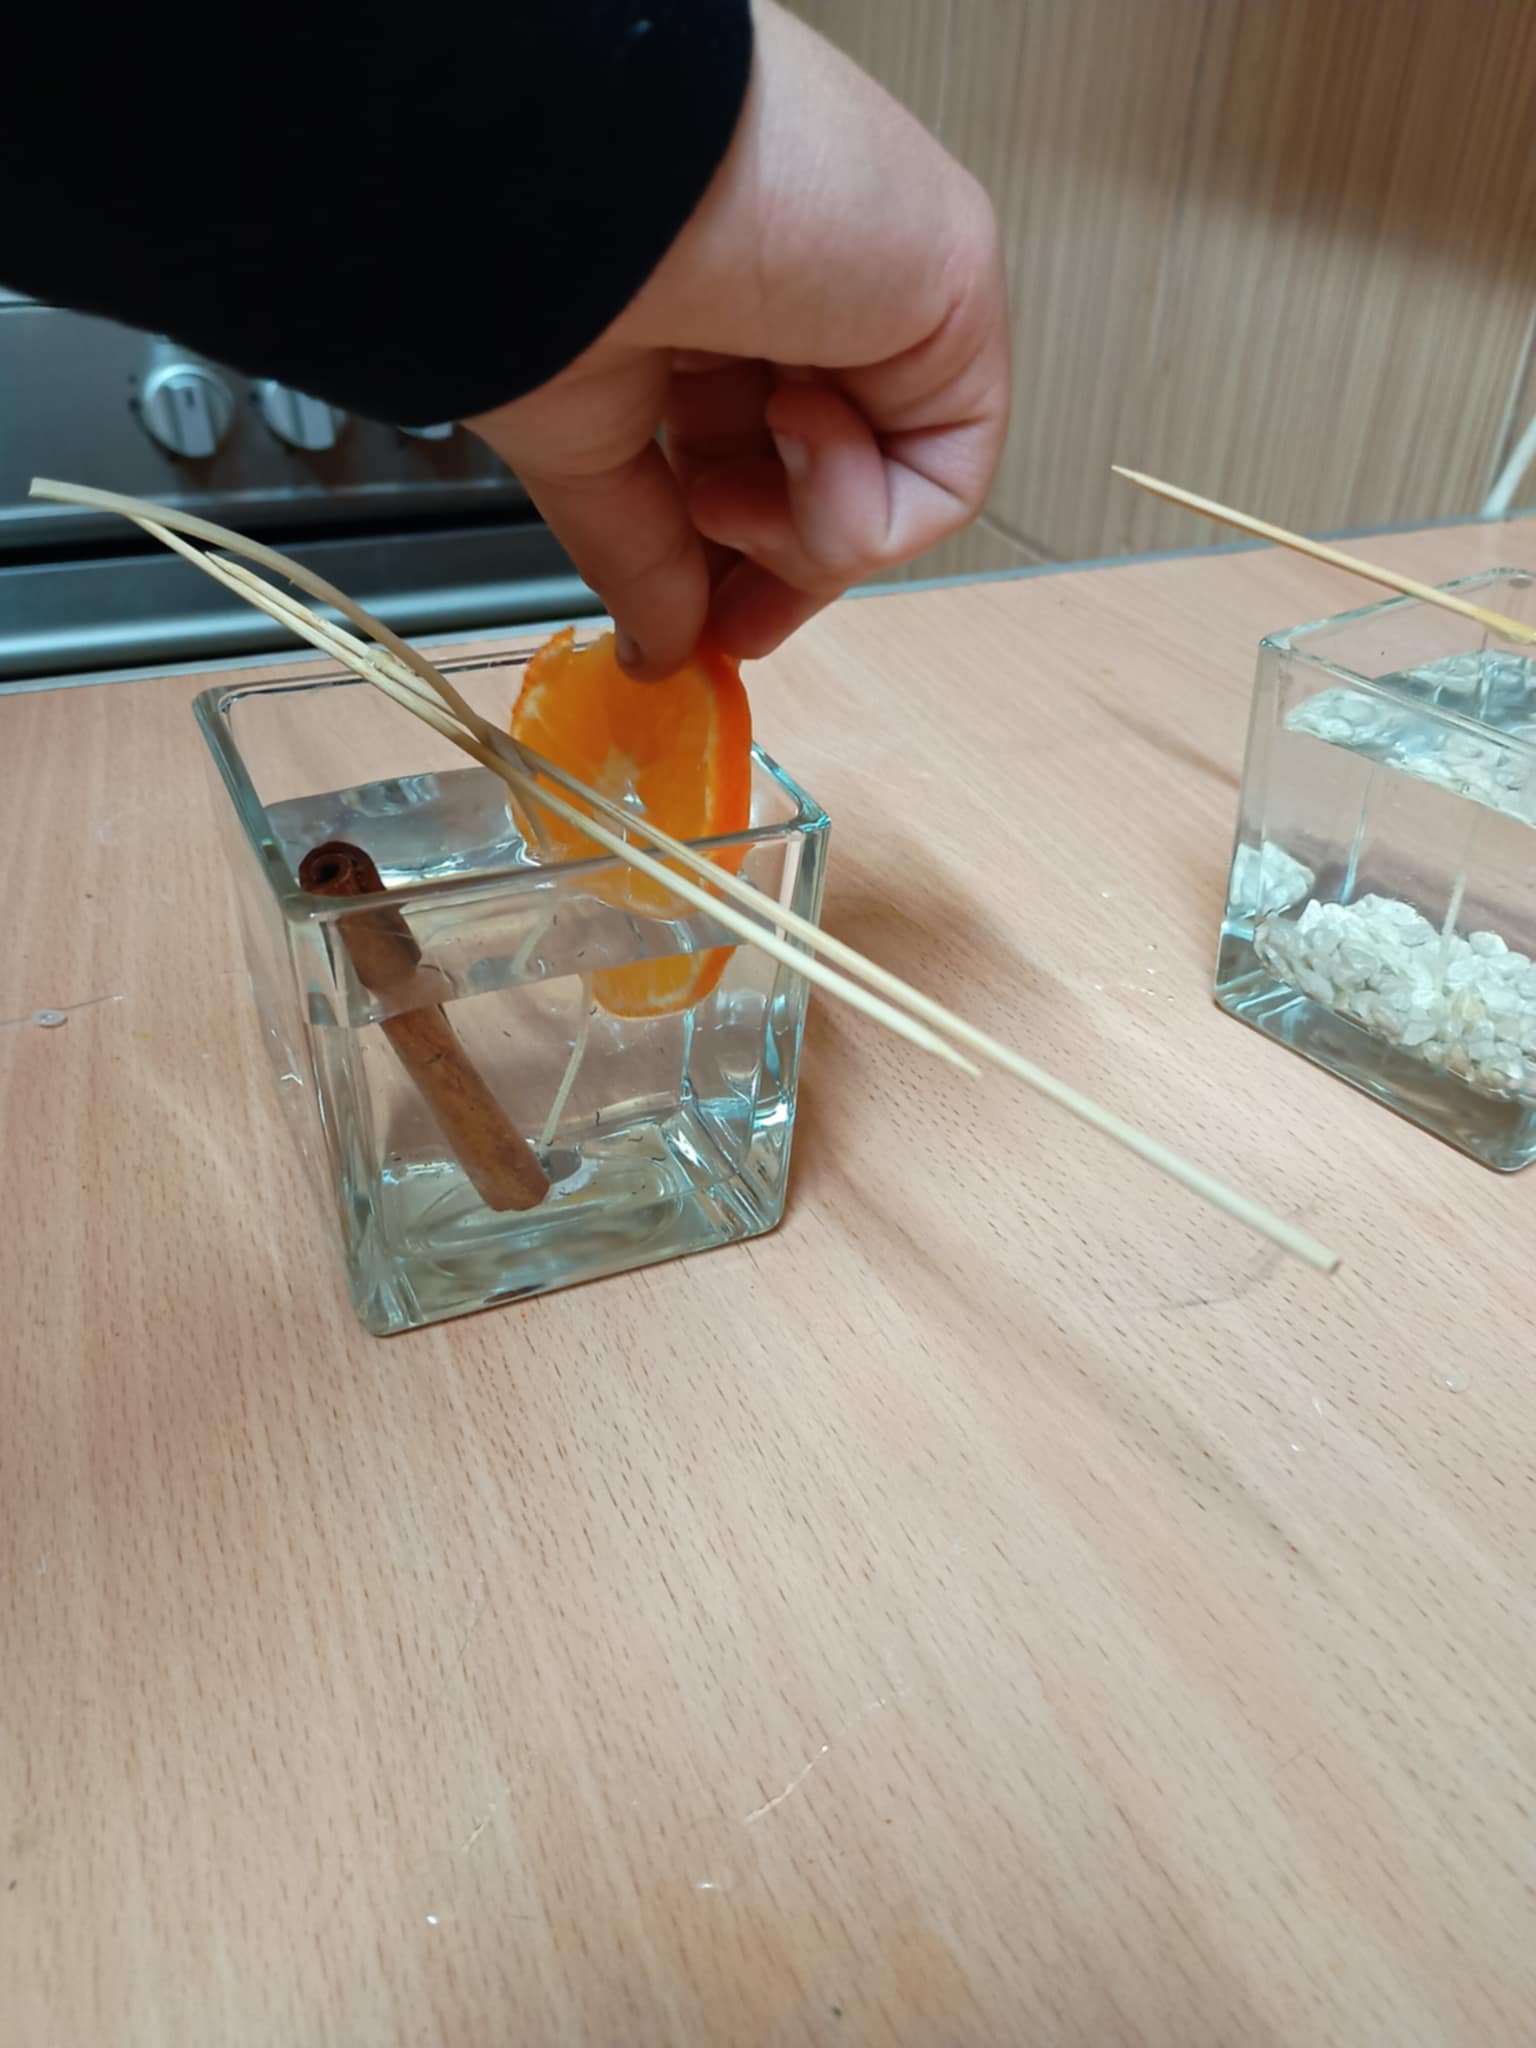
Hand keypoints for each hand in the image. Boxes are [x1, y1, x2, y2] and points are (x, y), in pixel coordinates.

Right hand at [466, 0, 1009, 677]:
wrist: (566, 181)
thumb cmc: (530, 265)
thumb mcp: (583, 450)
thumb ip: (640, 556)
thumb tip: (658, 652)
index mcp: (715, 288)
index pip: (765, 450)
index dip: (746, 554)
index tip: (710, 630)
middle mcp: (810, 276)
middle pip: (838, 480)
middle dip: (785, 568)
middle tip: (729, 625)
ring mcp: (888, 283)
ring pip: (891, 491)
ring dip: (798, 532)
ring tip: (717, 481)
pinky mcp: (956, 288)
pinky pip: (944, 478)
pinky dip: (854, 505)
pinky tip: (790, 426)